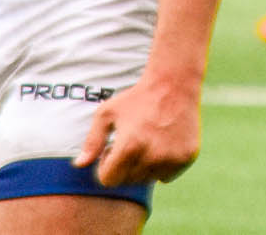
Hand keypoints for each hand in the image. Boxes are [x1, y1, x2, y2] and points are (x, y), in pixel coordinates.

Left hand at [75, 72, 201, 187]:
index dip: (106, 166)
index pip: (108, 180)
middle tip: (131, 142)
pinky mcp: (187, 157)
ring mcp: (172, 158)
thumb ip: (91, 141)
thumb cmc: (136, 97)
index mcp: (129, 147)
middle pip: (128, 181)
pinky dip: (162, 166)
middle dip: (124, 166)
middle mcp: (152, 156)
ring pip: (148, 179)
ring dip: (143, 167)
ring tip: (146, 142)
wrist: (175, 83)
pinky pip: (167, 175)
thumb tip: (79, 165)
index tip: (113, 148)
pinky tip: (163, 145)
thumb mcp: (107, 113)